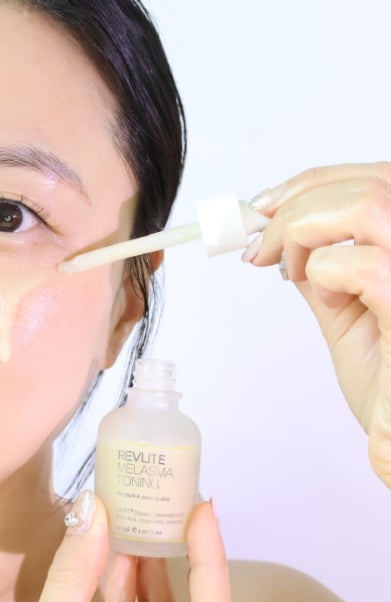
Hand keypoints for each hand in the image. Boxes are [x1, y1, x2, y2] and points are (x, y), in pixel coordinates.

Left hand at [248, 163, 390, 486]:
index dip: (313, 182)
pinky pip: (363, 264)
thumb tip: (285, 240)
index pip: (376, 179)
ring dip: (304, 228)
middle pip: (371, 181)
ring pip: (369, 204)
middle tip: (256, 242)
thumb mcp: (347, 316)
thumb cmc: (387, 390)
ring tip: (286, 269)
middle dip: (296, 201)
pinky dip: (323, 272)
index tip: (263, 208)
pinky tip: (324, 297)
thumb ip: (325, 273)